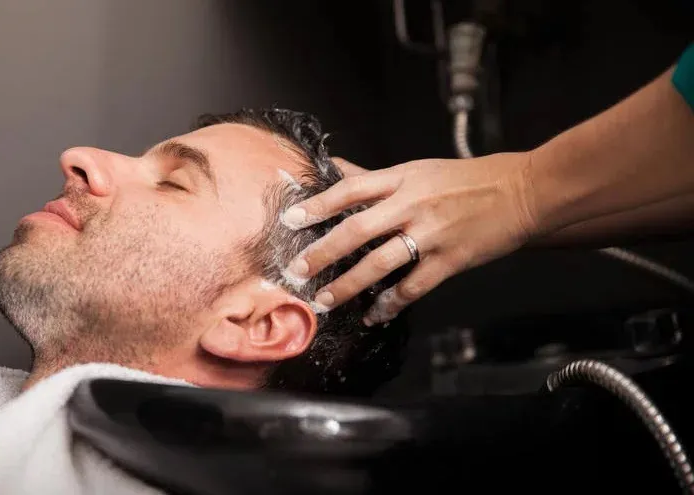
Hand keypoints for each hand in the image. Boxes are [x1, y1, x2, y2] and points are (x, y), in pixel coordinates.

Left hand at [282, 152, 537, 324]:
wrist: (522, 192)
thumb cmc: (469, 180)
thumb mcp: (418, 169)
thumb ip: (376, 178)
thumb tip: (337, 168)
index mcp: (402, 179)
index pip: (350, 190)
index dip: (317, 204)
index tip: (290, 219)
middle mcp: (412, 206)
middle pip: (357, 230)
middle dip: (323, 253)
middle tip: (298, 271)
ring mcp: (431, 235)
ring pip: (379, 264)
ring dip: (348, 286)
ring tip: (326, 301)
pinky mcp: (449, 260)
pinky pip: (413, 287)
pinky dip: (391, 304)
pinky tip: (376, 314)